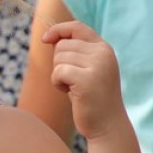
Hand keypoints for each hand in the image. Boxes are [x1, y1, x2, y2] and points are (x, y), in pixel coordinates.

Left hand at [42, 21, 124, 140]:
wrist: (107, 124)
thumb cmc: (91, 98)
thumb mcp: (86, 70)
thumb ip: (74, 53)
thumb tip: (50, 37)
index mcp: (104, 49)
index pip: (77, 27)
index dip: (58, 29)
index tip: (45, 39)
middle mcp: (103, 53)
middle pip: (62, 45)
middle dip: (58, 63)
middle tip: (71, 80)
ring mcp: (98, 65)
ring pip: (58, 58)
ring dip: (58, 75)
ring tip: (73, 88)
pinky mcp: (88, 79)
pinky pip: (58, 72)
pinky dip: (57, 83)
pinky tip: (70, 93)